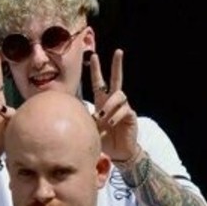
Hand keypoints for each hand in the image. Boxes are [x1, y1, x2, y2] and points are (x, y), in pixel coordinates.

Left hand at [89, 49, 140, 167]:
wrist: (118, 153)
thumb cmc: (104, 140)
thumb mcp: (91, 128)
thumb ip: (86, 119)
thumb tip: (75, 113)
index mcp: (103, 102)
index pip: (99, 83)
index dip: (96, 70)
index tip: (93, 56)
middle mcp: (114, 102)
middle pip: (117, 79)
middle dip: (117, 65)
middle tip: (118, 51)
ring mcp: (124, 108)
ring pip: (119, 95)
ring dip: (110, 104)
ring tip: (102, 117)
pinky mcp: (130, 116)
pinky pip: (124, 110)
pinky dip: (115, 117)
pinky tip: (110, 125)